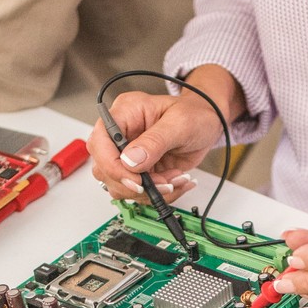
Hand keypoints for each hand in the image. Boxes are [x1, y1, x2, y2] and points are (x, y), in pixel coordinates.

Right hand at [86, 89, 219, 206]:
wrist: (206, 124)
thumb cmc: (194, 114)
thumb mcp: (179, 123)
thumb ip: (154, 141)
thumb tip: (130, 160)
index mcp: (125, 113)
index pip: (100, 141)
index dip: (113, 165)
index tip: (136, 180)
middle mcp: (121, 134)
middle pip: (105, 168)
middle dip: (135, 183)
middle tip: (163, 182)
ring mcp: (128, 155)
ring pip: (120, 186)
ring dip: (150, 191)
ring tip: (175, 179)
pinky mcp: (139, 171)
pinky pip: (139, 192)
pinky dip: (160, 194)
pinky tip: (177, 181)